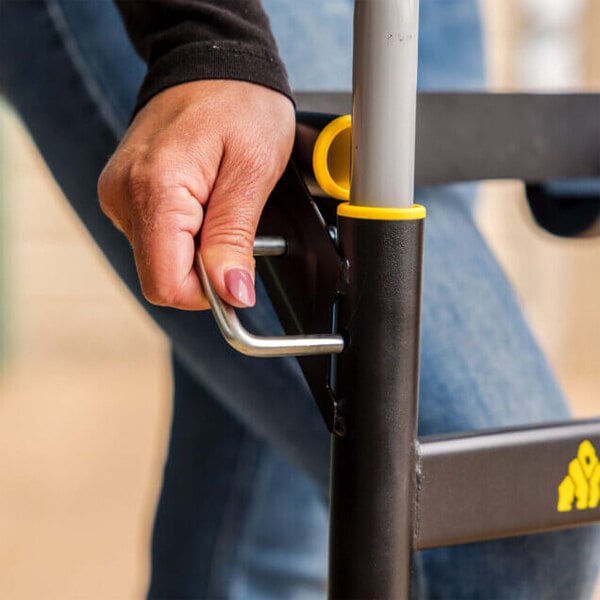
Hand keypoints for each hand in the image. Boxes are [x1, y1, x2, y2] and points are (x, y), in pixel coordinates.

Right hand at [98, 80, 294, 309]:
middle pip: (162, 276)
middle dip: (206, 267)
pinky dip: (185, 234)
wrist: (213, 63)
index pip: (166, 284)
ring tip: (218, 203)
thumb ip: (235, 239)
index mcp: (154, 190)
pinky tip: (202, 201)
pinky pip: (156, 238)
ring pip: (161, 260)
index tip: (237, 274)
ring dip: (197, 248)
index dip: (207, 293)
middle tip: (232, 220)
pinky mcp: (125, 195)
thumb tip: (232, 294)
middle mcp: (124, 195)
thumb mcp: (253, 171)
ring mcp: (119, 195)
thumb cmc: (240, 103)